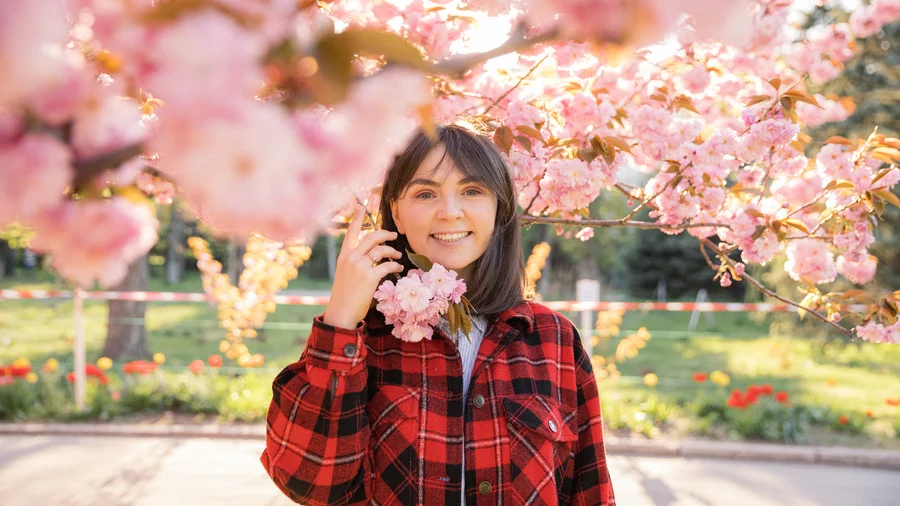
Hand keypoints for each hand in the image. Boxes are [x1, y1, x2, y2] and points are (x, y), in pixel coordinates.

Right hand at [322, 205, 403, 328]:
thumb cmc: (344, 295)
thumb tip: (370, 255)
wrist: (341, 312)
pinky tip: (398, 267)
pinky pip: (387, 265)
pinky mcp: (370, 277)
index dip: (357, 218)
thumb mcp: (345, 273)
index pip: (351, 232)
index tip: (362, 206)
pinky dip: (395, 265)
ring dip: (392, 251)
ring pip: (381, 250)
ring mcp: (360, 267)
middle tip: (393, 235)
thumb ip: (354, 262)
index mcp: (343, 256)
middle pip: (371, 237)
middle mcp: (351, 258)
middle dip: (385, 233)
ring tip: (397, 256)